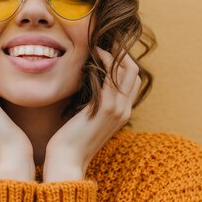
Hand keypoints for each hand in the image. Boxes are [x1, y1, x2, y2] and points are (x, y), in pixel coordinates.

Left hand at [43, 48, 141, 181]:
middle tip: (103, 41)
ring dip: (114, 53)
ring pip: (128, 70)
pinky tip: (94, 53)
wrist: (67, 161)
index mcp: (122, 113)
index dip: (122, 62)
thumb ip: (92, 106)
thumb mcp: (86, 121)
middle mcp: (124, 110)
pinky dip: (106, 60)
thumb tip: (85, 89)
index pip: (132, 81)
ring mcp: (118, 109)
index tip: (106, 49)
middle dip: (121, 53)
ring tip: (98, 43)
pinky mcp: (106, 107)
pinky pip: (113, 75)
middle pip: (134, 72)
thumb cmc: (69, 142)